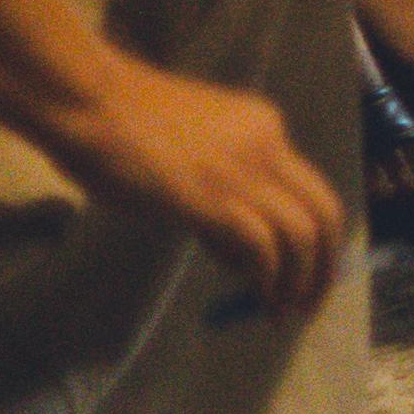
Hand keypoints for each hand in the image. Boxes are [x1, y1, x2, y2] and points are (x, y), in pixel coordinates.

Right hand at [57, 60, 349, 321]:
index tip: (303, 273)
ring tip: (284, 313)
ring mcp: (245, 170)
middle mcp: (269, 144)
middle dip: (324, 266)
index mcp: (264, 126)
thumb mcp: (191, 154)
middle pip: (324, 212)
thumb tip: (237, 253)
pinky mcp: (215, 198)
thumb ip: (218, 194)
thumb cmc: (120, 126)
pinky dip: (266, 280)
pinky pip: (262, 247)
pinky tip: (257, 298)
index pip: (310, 189)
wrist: (88, 101)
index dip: (314, 237)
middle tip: (308, 305)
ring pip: (302, 234)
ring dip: (299, 282)